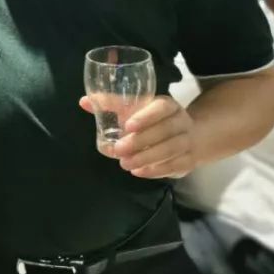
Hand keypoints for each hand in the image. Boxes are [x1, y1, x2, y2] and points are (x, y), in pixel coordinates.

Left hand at [79, 95, 196, 178]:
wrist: (189, 135)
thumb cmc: (153, 120)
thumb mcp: (135, 109)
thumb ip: (111, 104)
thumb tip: (84, 101)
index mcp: (168, 105)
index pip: (161, 108)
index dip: (145, 117)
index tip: (127, 126)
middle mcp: (181, 121)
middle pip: (166, 130)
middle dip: (141, 141)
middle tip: (119, 150)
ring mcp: (188, 141)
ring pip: (171, 149)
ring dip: (147, 158)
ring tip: (126, 164)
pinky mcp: (189, 160)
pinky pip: (175, 165)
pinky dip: (156, 170)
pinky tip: (139, 172)